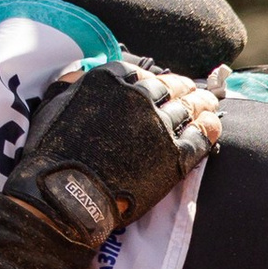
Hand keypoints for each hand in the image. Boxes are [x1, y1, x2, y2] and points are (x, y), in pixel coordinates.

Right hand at [49, 56, 223, 159]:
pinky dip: (209, 129)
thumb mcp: (54, 106)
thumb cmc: (53, 155)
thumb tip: (78, 76)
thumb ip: (73, 86)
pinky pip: (200, 137)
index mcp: (110, 79)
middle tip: (194, 92)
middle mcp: (138, 96)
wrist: (67, 196)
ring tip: (210, 105)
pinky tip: (214, 125)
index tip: (164, 84)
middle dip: (184, 89)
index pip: (144, 73)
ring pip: (190, 108)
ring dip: (202, 105)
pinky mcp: (174, 155)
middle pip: (171, 88)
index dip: (157, 79)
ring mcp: (159, 125)